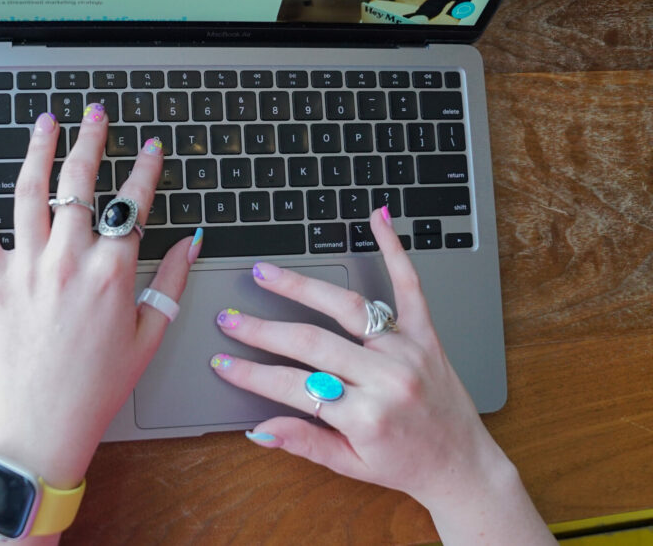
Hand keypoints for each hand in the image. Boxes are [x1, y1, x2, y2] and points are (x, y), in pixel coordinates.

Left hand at [0, 105, 200, 490]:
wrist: (46, 422)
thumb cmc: (99, 385)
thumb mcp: (150, 335)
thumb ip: (172, 281)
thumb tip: (191, 239)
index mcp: (113, 273)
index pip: (134, 204)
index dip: (146, 169)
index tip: (151, 148)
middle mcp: (70, 260)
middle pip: (81, 183)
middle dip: (91, 140)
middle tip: (96, 114)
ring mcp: (28, 268)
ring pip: (32, 192)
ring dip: (38, 150)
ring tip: (45, 121)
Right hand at [210, 208, 553, 543]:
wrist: (464, 466)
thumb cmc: (406, 466)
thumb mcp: (349, 466)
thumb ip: (304, 442)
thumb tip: (258, 428)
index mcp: (366, 416)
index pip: (293, 387)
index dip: (252, 374)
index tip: (223, 363)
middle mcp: (388, 378)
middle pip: (312, 343)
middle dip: (263, 330)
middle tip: (230, 318)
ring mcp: (408, 351)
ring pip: (348, 308)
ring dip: (302, 287)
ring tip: (266, 273)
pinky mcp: (427, 335)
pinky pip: (410, 287)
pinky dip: (394, 251)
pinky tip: (377, 220)